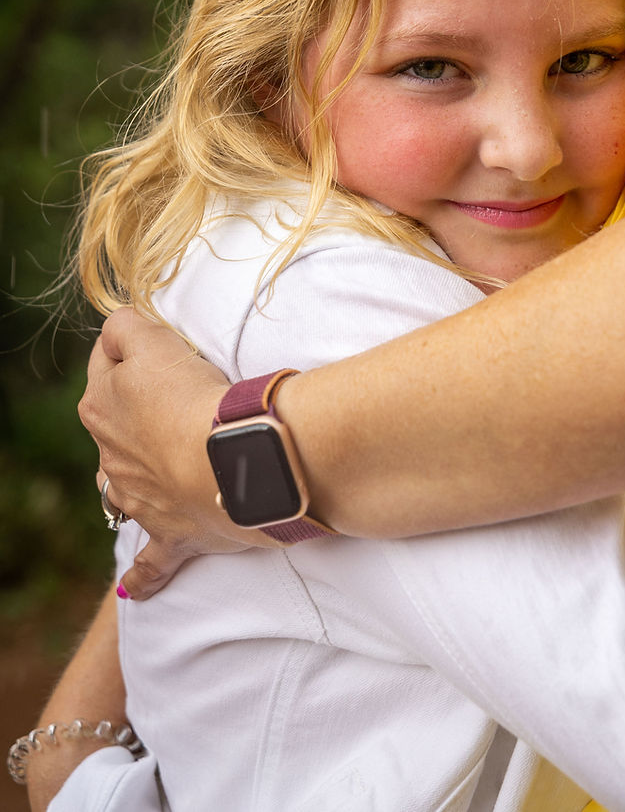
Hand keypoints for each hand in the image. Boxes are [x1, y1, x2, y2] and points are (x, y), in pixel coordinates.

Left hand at [80, 309, 262, 598]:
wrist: (231, 464)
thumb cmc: (195, 399)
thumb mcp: (154, 342)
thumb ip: (127, 328)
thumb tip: (116, 331)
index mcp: (102, 406)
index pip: (105, 360)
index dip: (130, 346)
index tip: (156, 342)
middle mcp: (111, 456)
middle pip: (112, 421)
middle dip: (131, 409)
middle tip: (172, 394)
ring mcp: (139, 499)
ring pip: (122, 486)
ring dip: (133, 478)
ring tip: (160, 467)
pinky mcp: (173, 535)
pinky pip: (151, 562)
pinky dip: (145, 574)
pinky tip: (136, 587)